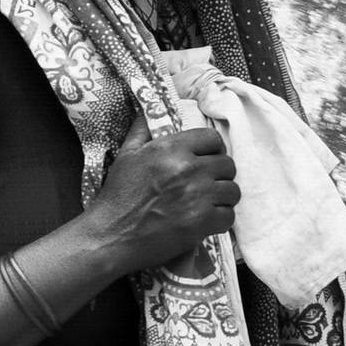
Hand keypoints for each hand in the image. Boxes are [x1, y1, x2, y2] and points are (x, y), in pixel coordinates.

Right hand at [88, 115, 239, 273]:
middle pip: (227, 164)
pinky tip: (207, 220)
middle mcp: (188, 169)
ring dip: (223, 197)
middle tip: (208, 184)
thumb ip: (143, 129)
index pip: (212, 138)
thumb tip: (152, 109)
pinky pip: (229, 215)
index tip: (207, 159)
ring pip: (232, 190)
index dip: (212, 149)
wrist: (112, 235)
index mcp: (171, 148)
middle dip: (220, 174)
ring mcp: (198, 196)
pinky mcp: (202, 222)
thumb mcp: (126, 154)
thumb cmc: (118, 195)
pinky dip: (221, 219)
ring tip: (209, 202)